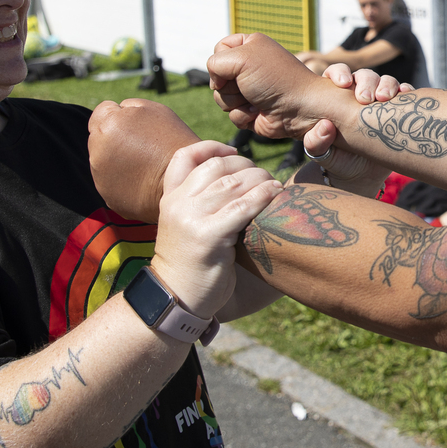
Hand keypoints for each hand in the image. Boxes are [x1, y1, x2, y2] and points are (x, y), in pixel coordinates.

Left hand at [88, 99, 198, 222]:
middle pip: (99, 135)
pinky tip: (140, 178)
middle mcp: (97, 150)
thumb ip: (127, 106)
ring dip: (116, 158)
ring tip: (143, 162)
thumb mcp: (155, 110)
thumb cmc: (173, 142)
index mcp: (108, 124)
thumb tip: (115, 110)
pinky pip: (110, 181)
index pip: (102, 111)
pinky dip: (120, 178)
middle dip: (114, 137)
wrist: (184, 182)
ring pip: (102, 159)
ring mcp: (99, 175)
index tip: (135, 125)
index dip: (120, 115)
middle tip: (142, 145)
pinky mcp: (106, 195)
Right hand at [150, 141, 280, 319]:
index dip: (212, 147)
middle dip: (246, 166)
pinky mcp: (207, 236)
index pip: (185, 156)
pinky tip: (276, 194)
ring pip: (232, 183)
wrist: (177, 299)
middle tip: (264, 177)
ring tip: (275, 186)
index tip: (234, 152)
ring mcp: (190, 218)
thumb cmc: (191, 264)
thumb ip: (202, 202)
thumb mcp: (186, 226)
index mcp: (170, 198)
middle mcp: (177, 203)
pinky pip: (241, 207)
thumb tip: (239, 179)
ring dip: (260, 180)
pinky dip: (262, 196)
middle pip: (218, 167)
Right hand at [208, 32, 328, 138]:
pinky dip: (243, 115)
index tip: (236, 65)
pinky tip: (258, 112)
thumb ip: (215, 62)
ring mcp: (249, 90)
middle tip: (249, 85)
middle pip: (216, 76)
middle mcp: (249, 67)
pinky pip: (231, 115)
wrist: (300, 108)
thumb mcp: (242, 57)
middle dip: (228, 84)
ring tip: (255, 99)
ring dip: (235, 101)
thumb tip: (215, 84)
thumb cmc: (275, 79)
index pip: (219, 49)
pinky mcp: (250, 111)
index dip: (220, 60)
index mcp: (250, 46)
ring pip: (220, 97)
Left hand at [294, 65, 411, 196]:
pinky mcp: (398, 110)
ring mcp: (380, 101)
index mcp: (336, 96)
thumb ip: (315, 143)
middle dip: (367, 81)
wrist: (360, 175)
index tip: (343, 83)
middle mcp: (359, 94)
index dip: (339, 72)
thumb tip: (324, 126)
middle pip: (364, 76)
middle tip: (366, 98)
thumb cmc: (336, 159)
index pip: (336, 74)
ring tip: (384, 98)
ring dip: (387, 84)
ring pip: (386, 81)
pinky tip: (405, 95)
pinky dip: (407, 92)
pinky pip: (405, 95)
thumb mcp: (322, 154)